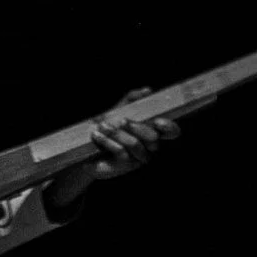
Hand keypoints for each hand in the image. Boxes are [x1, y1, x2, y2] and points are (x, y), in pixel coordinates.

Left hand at [46, 88, 179, 210]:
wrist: (85, 146)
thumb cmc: (105, 126)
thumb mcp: (117, 109)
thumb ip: (132, 99)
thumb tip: (147, 90)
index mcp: (152, 131)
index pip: (172, 131)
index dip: (169, 127)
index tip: (158, 121)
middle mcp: (150, 146)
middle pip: (153, 138)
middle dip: (137, 127)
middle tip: (122, 121)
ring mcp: (139, 157)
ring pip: (136, 144)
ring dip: (117, 133)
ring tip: (101, 127)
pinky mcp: (126, 166)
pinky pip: (122, 152)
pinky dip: (108, 142)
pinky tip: (96, 136)